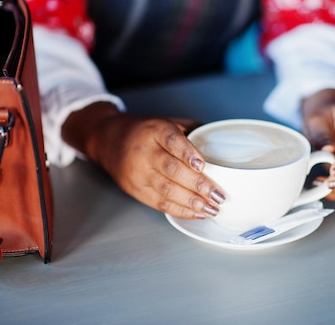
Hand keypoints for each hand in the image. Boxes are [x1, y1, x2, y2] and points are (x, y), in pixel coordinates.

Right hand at [62, 102, 225, 218]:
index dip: (187, 152)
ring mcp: (139, 174)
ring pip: (167, 190)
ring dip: (192, 202)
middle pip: (171, 170)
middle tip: (218, 194)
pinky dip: (181, 210)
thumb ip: (193, 130)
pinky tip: (198, 213)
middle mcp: (145, 152)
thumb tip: (225, 143)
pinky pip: (160, 204)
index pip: (171, 140)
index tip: (202, 164)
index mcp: (155, 130)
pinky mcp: (136, 191)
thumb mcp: (167, 121)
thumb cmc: (146, 131)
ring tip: (213, 208)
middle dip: (197, 185)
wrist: (109, 141)